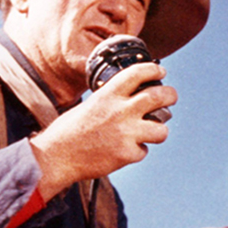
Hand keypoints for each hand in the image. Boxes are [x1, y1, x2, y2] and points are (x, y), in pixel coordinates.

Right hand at [29, 63, 175, 198]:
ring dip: (159, 131)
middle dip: (171, 95)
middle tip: (171, 97)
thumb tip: (133, 98)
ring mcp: (126, 133)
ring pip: (162, 130)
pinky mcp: (127, 154)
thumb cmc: (69, 131)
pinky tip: (124, 151)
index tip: (161, 72)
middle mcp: (120, 111)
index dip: (153, 70)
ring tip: (152, 132)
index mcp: (108, 95)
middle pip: (159, 96)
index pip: (138, 73)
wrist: (56, 157)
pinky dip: (137, 151)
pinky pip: (143, 151)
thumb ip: (111, 100)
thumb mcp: (90, 105)